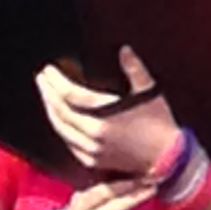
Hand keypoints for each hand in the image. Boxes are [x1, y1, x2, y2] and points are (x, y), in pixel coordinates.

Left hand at [37, 49, 181, 177]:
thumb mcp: (150, 93)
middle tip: (42, 78)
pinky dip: (60, 128)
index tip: (49, 70)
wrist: (168, 159)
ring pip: (61, 128)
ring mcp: (91, 150)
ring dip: (50, 110)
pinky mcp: (93, 161)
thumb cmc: (160, 124)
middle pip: (60, 111)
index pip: (70, 96)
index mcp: (104, 117)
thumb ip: (135, 69)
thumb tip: (124, 49)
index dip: (57, 81)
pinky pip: (68, 143)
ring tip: (45, 95)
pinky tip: (58, 118)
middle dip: (47, 93)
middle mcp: (93, 135)